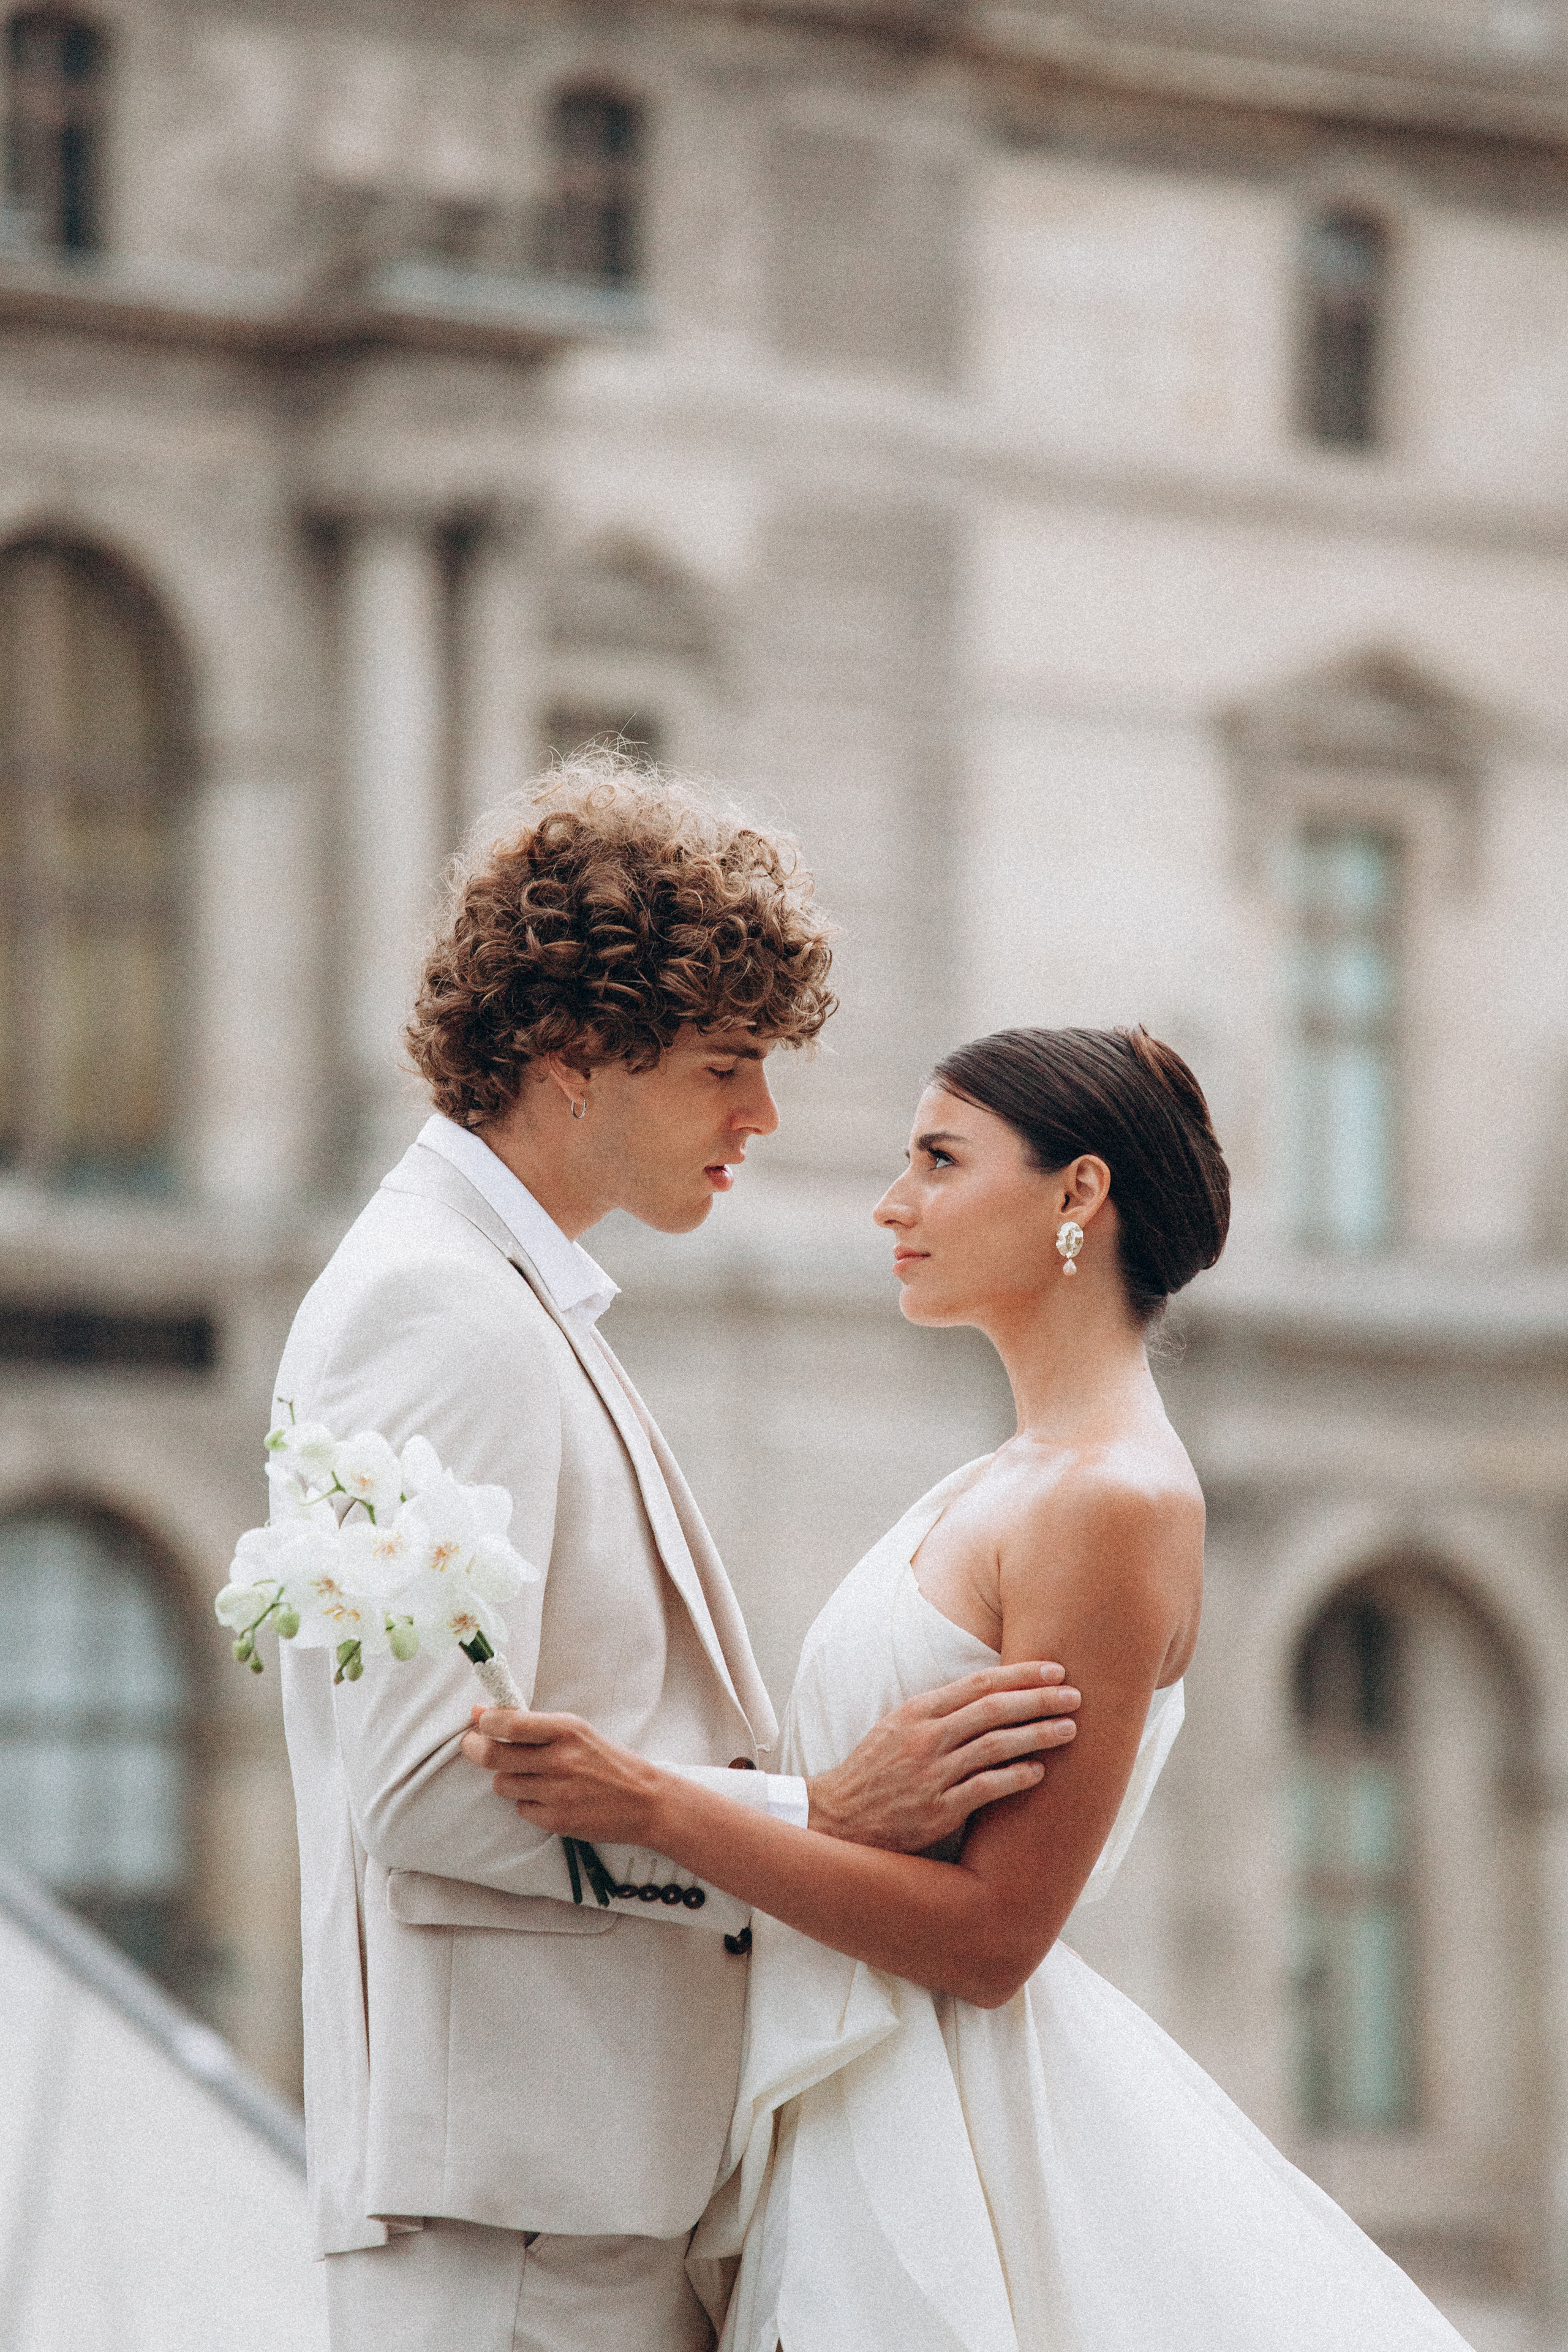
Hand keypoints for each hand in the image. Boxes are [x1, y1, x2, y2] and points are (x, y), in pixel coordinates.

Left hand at [460, 1706, 662, 1843]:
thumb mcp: (576, 1731)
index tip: (481, 1723)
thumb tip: (479, 1713)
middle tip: (474, 1746)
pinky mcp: (557, 1820)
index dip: (485, 1723)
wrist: (645, 1801)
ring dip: (508, 1779)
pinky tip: (549, 1798)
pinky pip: (520, 1809)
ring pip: (502, 1784)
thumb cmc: (608, 1761)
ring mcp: (557, 1792)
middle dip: (475, 1749)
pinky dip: (528, 1804)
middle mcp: (560, 1759)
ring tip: (529, 1776)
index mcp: (567, 1729)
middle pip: (493, 1755)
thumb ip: (530, 1723)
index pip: (508, 1723)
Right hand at [805, 1662, 1078, 1850]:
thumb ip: (939, 1711)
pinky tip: (1040, 1772)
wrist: (837, 1819)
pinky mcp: (936, 1811)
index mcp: (917, 1711)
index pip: (978, 1683)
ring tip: (1070, 1730)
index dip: (1021, 1674)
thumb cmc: (874, 1772)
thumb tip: (987, 1693)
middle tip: (1075, 1694)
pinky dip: (1015, 1777)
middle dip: (1039, 1699)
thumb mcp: (897, 1727)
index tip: (1054, 1668)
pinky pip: (984, 1788)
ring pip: (994, 1745)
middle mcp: (925, 1737)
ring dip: (1037, 1735)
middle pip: (993, 1709)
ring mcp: (930, 1774)